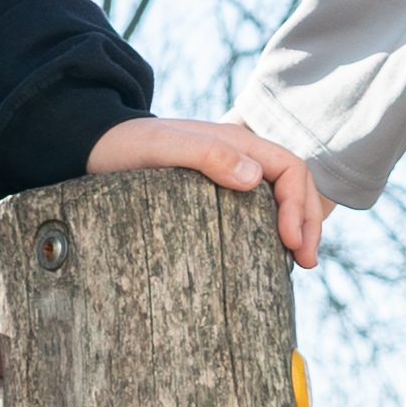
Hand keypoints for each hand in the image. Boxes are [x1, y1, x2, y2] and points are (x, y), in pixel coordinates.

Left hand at [82, 113, 327, 266]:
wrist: (97, 147)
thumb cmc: (126, 146)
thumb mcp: (162, 147)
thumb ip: (206, 154)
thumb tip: (253, 178)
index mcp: (237, 143)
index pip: (291, 168)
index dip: (300, 205)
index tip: (290, 241)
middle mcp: (241, 157)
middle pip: (295, 185)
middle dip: (308, 221)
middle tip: (306, 263)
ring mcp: (230, 175)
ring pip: (281, 199)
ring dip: (297, 227)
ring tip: (297, 262)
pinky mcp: (216, 195)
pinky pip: (258, 211)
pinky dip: (274, 231)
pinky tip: (269, 255)